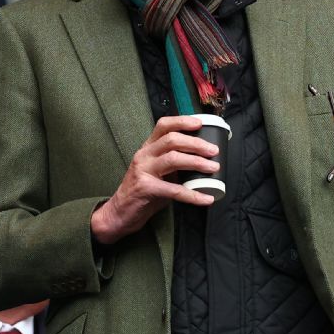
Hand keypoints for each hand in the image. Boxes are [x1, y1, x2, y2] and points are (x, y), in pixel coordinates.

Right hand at [90, 116, 218, 243]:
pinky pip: (174, 190)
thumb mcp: (157, 171)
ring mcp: (143, 171)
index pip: (163, 125)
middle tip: (214, 151)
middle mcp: (144, 155)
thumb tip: (203, 160)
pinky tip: (206, 198)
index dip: (182, 121)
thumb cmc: (143, 191)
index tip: (200, 124)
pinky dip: (193, 195)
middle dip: (196, 144)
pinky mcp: (146, 189)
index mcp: (148, 148)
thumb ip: (174, 163)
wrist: (120, 212)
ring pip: (173, 159)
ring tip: (213, 168)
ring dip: (196, 162)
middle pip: (172, 140)